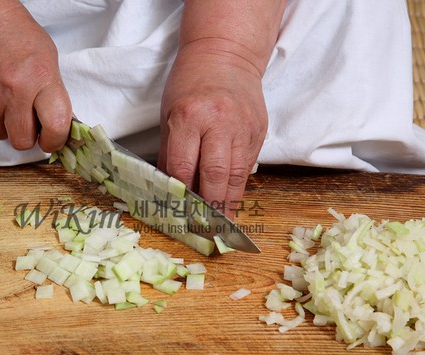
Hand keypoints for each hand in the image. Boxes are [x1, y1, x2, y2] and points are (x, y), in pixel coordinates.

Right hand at [0, 1, 71, 151]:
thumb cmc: (13, 33)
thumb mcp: (47, 57)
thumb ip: (55, 93)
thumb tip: (63, 125)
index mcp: (41, 77)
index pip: (56, 126)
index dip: (55, 140)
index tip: (51, 139)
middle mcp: (14, 89)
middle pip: (22, 141)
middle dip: (26, 135)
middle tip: (26, 120)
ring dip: (3, 123)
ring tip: (4, 98)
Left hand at [158, 39, 267, 218]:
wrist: (226, 54)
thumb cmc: (189, 82)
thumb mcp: (169, 112)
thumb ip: (172, 150)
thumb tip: (171, 187)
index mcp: (189, 116)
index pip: (183, 167)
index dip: (180, 195)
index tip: (177, 214)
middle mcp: (218, 122)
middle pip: (214, 176)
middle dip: (208, 207)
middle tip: (202, 228)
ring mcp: (243, 126)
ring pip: (235, 175)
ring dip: (228, 203)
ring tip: (220, 224)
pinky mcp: (258, 130)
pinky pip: (247, 165)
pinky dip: (238, 185)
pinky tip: (231, 199)